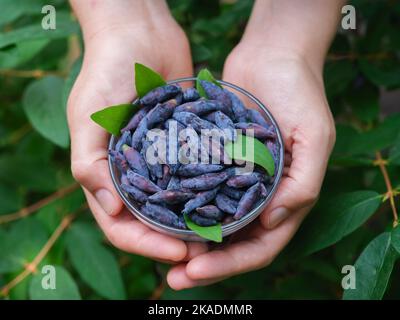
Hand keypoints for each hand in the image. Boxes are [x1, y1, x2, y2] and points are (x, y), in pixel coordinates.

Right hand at [67, 5, 207, 262]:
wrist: (139, 33)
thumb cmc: (105, 71)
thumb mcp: (87, 117)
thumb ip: (89, 163)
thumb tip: (110, 208)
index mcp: (105, 175)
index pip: (122, 226)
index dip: (147, 245)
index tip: (178, 252)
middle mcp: (133, 174)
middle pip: (152, 222)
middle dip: (175, 240)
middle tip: (204, 252)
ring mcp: (159, 160)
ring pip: (176, 204)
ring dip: (194, 222)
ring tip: (221, 235)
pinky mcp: (182, 143)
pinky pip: (194, 173)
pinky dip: (207, 190)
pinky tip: (228, 199)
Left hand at [166, 44, 335, 288]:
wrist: (273, 54)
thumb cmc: (300, 92)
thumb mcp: (314, 136)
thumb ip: (302, 184)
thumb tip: (274, 224)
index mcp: (285, 198)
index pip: (259, 247)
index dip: (229, 265)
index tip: (195, 272)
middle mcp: (258, 195)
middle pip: (231, 242)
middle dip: (203, 263)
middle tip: (172, 277)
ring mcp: (235, 179)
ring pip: (210, 221)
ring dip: (187, 240)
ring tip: (158, 253)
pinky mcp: (215, 159)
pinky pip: (197, 188)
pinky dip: (181, 205)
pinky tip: (157, 213)